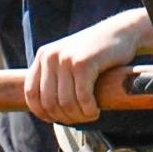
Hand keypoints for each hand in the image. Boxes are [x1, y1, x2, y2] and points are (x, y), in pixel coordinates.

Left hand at [25, 10, 149, 124]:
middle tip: (79, 119)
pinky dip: (89, 110)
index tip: (57, 120)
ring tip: (89, 115)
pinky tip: (95, 111)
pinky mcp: (84, 63)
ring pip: (66, 102)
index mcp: (43, 56)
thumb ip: (55, 78)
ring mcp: (66, 58)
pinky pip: (82, 97)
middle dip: (64, 117)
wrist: (121, 31)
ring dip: (79, 116)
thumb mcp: (68, 61)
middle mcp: (50, 56)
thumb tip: (45, 111)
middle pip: (49, 102)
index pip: (31, 93)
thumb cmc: (96, 53)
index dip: (42, 113)